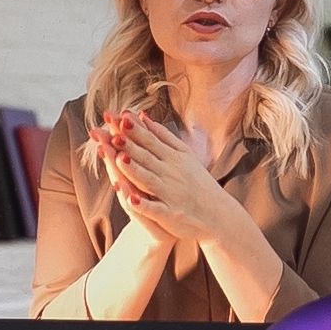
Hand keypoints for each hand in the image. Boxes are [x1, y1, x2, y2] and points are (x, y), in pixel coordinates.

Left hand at [99, 113, 293, 317]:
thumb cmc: (197, 182)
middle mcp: (171, 173)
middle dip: (129, 146)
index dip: (135, 130)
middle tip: (112, 133)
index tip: (120, 116)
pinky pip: (155, 209)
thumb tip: (142, 115)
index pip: (150, 141)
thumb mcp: (184, 154)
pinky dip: (144, 204)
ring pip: (148, 180)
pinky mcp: (171, 214)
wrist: (217, 214)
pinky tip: (132, 200)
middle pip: (146, 157)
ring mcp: (170, 194)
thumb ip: (162, 135)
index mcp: (173, 157)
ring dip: (135, 170)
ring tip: (120, 160)